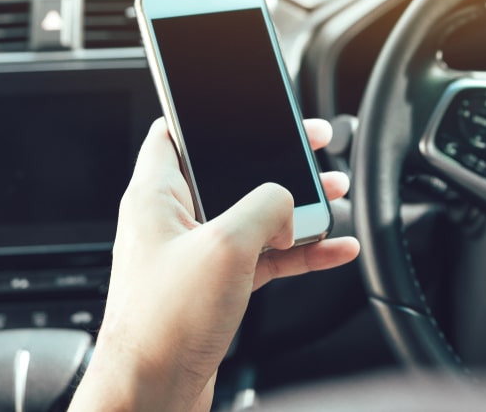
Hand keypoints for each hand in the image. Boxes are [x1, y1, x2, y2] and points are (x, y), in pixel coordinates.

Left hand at [69, 118, 359, 411]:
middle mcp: (173, 221)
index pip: (175, 131)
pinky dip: (298, 250)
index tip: (250, 103)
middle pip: (231, 171)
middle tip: (314, 145)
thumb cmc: (163, 324)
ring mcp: (195, 255)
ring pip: (254, 215)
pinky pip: (264, 256)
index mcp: (157, 195)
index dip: (211, 112)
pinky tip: (334, 249)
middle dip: (277, 161)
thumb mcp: (225, 245)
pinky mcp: (214, 287)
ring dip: (296, 207)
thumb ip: (265, 206)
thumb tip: (289, 200)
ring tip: (334, 194)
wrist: (151, 396)